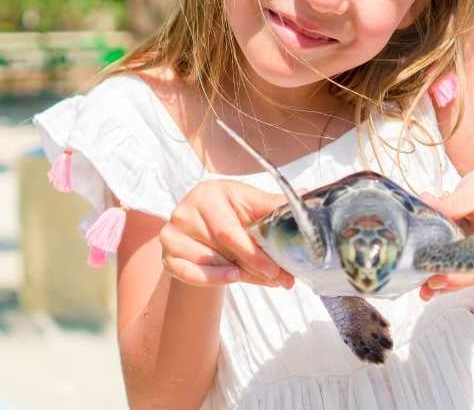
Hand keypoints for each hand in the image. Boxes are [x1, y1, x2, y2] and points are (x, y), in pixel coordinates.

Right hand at [159, 179, 295, 288]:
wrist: (202, 222)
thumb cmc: (230, 210)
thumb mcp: (251, 204)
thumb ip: (274, 205)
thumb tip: (306, 198)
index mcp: (208, 193)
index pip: (230, 231)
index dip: (254, 253)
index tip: (277, 269)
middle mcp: (185, 211)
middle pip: (221, 250)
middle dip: (253, 267)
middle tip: (279, 280)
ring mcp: (172, 234)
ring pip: (208, 264)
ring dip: (236, 274)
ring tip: (259, 277)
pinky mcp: (167, 255)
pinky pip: (190, 274)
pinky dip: (213, 280)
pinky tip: (232, 278)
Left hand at [417, 166, 473, 300]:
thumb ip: (452, 202)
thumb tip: (426, 204)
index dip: (472, 272)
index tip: (448, 276)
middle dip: (457, 280)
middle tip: (432, 284)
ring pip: (472, 272)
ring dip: (449, 281)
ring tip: (426, 289)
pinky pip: (464, 266)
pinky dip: (447, 272)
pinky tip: (428, 284)